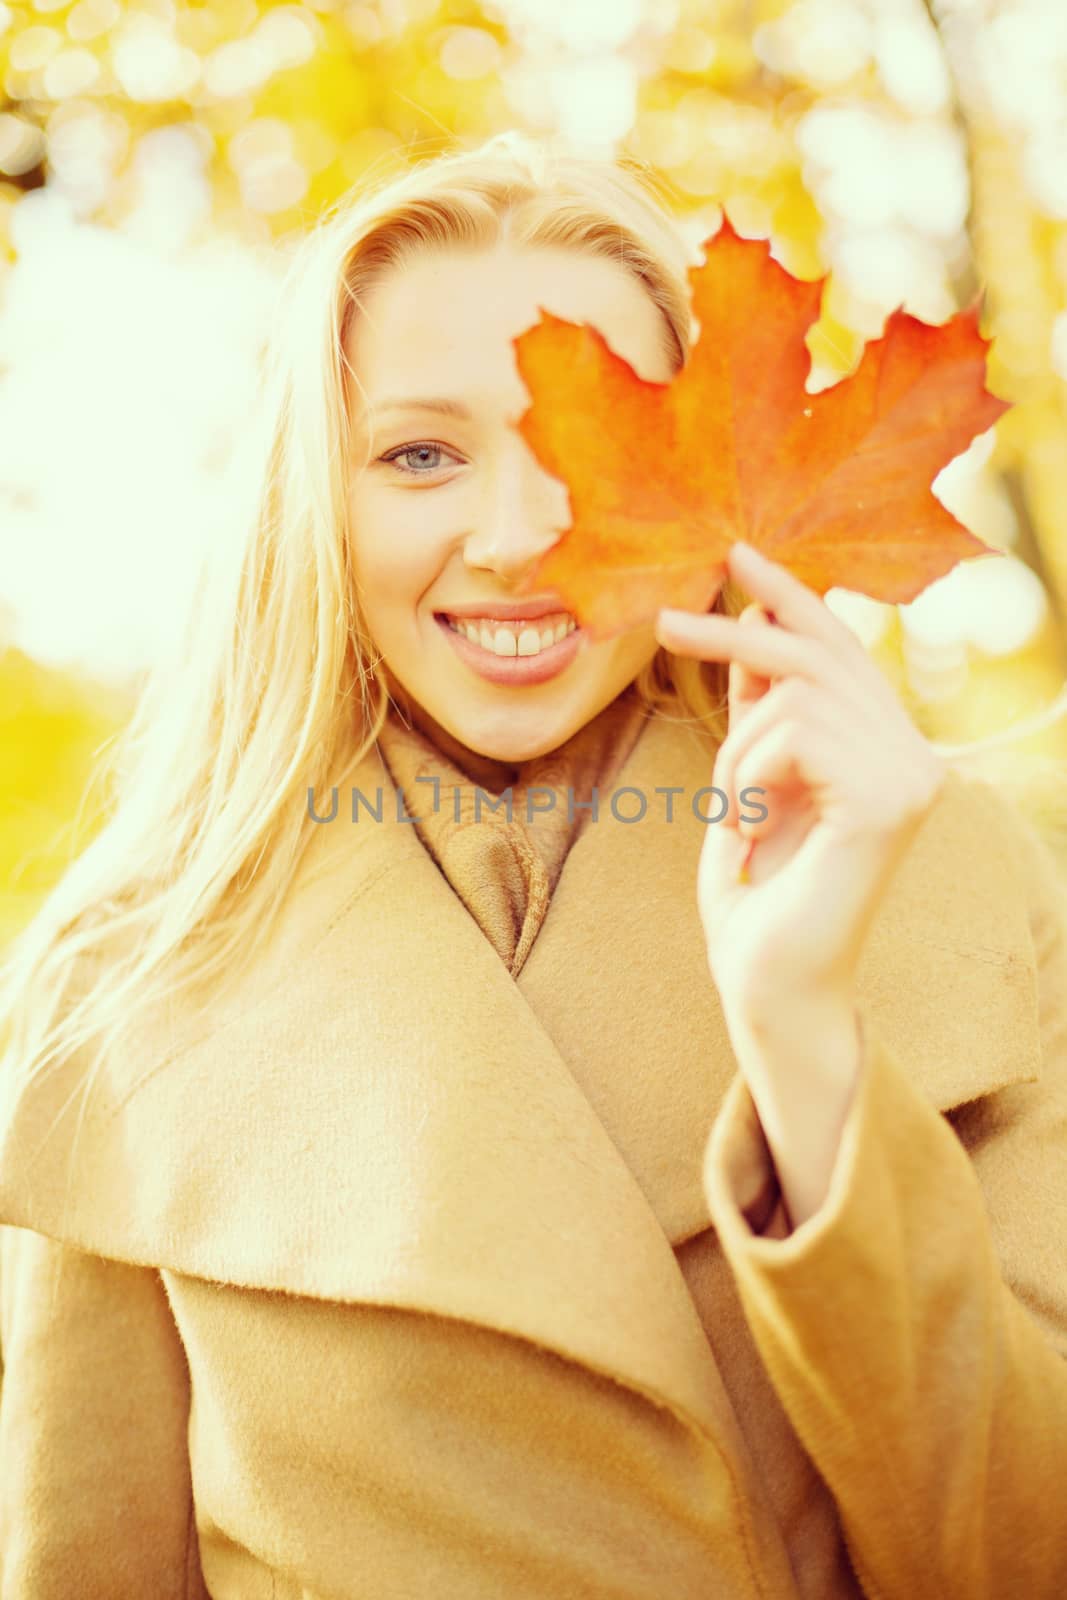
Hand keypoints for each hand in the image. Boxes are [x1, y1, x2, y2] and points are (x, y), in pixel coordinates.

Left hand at [655, 541, 947, 1026]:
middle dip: (736, 632)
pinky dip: (745, 776)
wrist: (764, 981)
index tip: (738, 554)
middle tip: (665, 619)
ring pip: (795, 694)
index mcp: (887, 749)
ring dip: (735, 748)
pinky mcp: (889, 801)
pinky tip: (748, 831)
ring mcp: (912, 778)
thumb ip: (761, 710)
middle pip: (819, 656)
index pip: (842, 651)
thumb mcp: (746, 778)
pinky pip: (790, 734)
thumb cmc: (752, 892)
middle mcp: (916, 758)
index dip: (791, 599)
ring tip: (731, 812)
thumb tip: (752, 628)